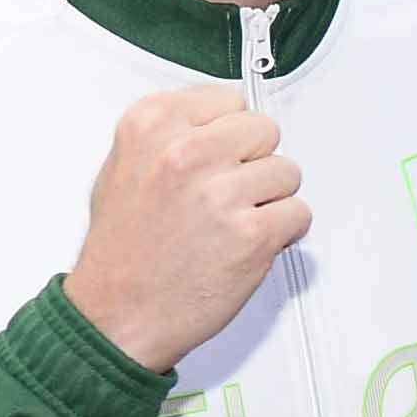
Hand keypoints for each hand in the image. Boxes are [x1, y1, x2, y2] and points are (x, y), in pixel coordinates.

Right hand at [66, 83, 310, 369]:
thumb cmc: (121, 251)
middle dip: (253, 163)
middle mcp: (186, 152)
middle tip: (226, 195)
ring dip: (269, 199)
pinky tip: (248, 244)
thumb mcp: (121, 167)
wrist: (117, 316)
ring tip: (231, 223)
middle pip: (265, 131)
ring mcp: (220, 193)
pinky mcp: (252, 233)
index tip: (216, 160)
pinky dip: (284, 231)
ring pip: (288, 172)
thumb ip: (171, 134)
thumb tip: (221, 121)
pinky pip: (299, 213)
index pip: (229, 101)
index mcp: (151, 125)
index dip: (228, 137)